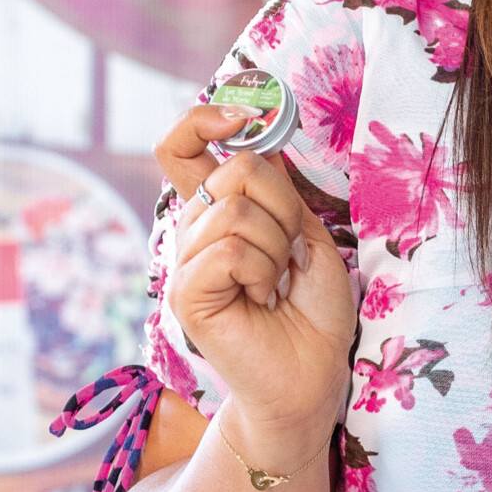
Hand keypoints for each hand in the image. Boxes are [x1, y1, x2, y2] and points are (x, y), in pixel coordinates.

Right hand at [156, 102, 356, 467]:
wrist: (313, 374)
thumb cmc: (313, 310)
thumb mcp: (306, 233)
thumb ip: (277, 189)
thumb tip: (257, 140)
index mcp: (215, 213)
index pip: (178, 146)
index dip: (204, 118)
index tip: (247, 117)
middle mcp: (192, 233)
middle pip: (233, 168)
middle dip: (283, 206)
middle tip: (289, 252)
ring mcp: (184, 263)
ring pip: (235, 209)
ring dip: (275, 245)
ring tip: (275, 283)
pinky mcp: (186, 294)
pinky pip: (228, 249)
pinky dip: (260, 270)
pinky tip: (259, 300)